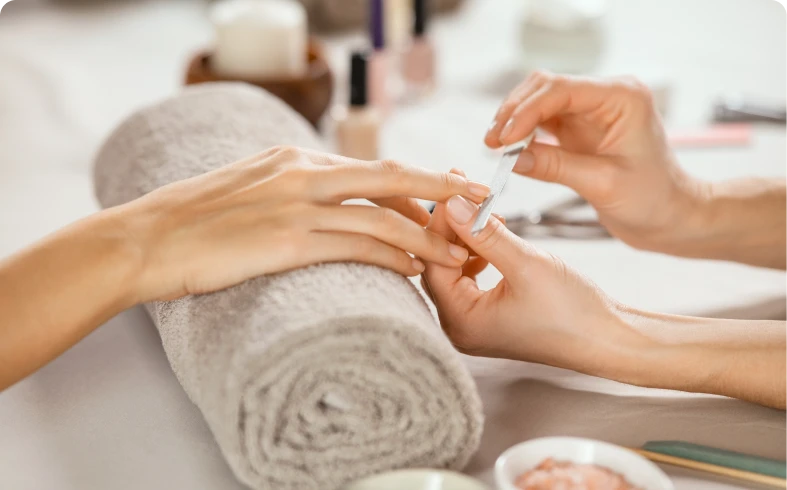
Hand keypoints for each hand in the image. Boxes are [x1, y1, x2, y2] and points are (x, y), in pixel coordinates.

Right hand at [116, 146, 488, 301]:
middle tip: (482, 203)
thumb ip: (288, 189)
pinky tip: (415, 269)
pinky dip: (392, 257)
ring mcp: (296, 205)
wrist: (145, 240)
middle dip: (442, 190)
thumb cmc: (190, 221)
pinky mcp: (286, 240)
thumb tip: (324, 206)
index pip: (370, 168)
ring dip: (427, 236)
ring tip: (460, 254)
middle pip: (391, 178)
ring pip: (382, 217)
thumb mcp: (246, 188)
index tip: (444, 193)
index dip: (415, 182)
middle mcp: (302, 173)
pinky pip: (355, 247)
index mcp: (294, 158)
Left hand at [422, 185, 648, 375]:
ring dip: (466, 239)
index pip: (433, 264)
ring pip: (455, 269)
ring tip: (485, 212)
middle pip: (439, 267)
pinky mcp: (490, 315)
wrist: (608, 340)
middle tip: (464, 193)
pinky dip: (478, 253)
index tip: (453, 191)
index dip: (441, 225)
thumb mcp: (526, 264)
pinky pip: (470, 278)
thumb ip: (485, 234)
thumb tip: (453, 204)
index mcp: (461, 322)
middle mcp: (460, 327)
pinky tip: (493, 235)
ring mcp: (475, 323)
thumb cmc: (572, 311)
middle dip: (452, 229)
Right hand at [485, 72, 708, 252]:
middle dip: (514, 112)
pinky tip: (508, 150)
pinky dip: (523, 133)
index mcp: (622, 98)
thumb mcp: (603, 184)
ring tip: (495, 147)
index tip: (503, 139)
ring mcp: (591, 111)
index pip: (561, 90)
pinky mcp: (580, 128)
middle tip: (492, 143)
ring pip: (539, 101)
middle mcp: (606, 96)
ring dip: (514, 120)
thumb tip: (511, 158)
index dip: (526, 111)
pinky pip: (542, 121)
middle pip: (545, 87)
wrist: (671, 217)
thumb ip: (555, 166)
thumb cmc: (653, 200)